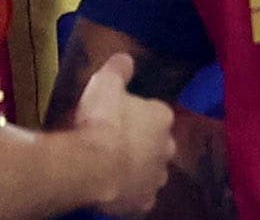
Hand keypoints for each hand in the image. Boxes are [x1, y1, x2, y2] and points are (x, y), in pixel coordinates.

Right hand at [64, 57, 174, 215]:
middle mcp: (167, 148)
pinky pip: (139, 196)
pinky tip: (114, 188)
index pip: (156, 112)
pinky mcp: (143, 203)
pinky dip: (130, 193)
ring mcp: (156, 178)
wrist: (92, 165)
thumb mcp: (105, 82)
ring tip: (113, 166)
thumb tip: (126, 57)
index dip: (138, 113)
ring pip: (151, 171)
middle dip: (144, 143)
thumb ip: (118, 69)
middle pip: (158, 143)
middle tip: (117, 141)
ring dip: (138, 169)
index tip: (121, 114)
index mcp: (162, 117)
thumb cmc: (101, 119)